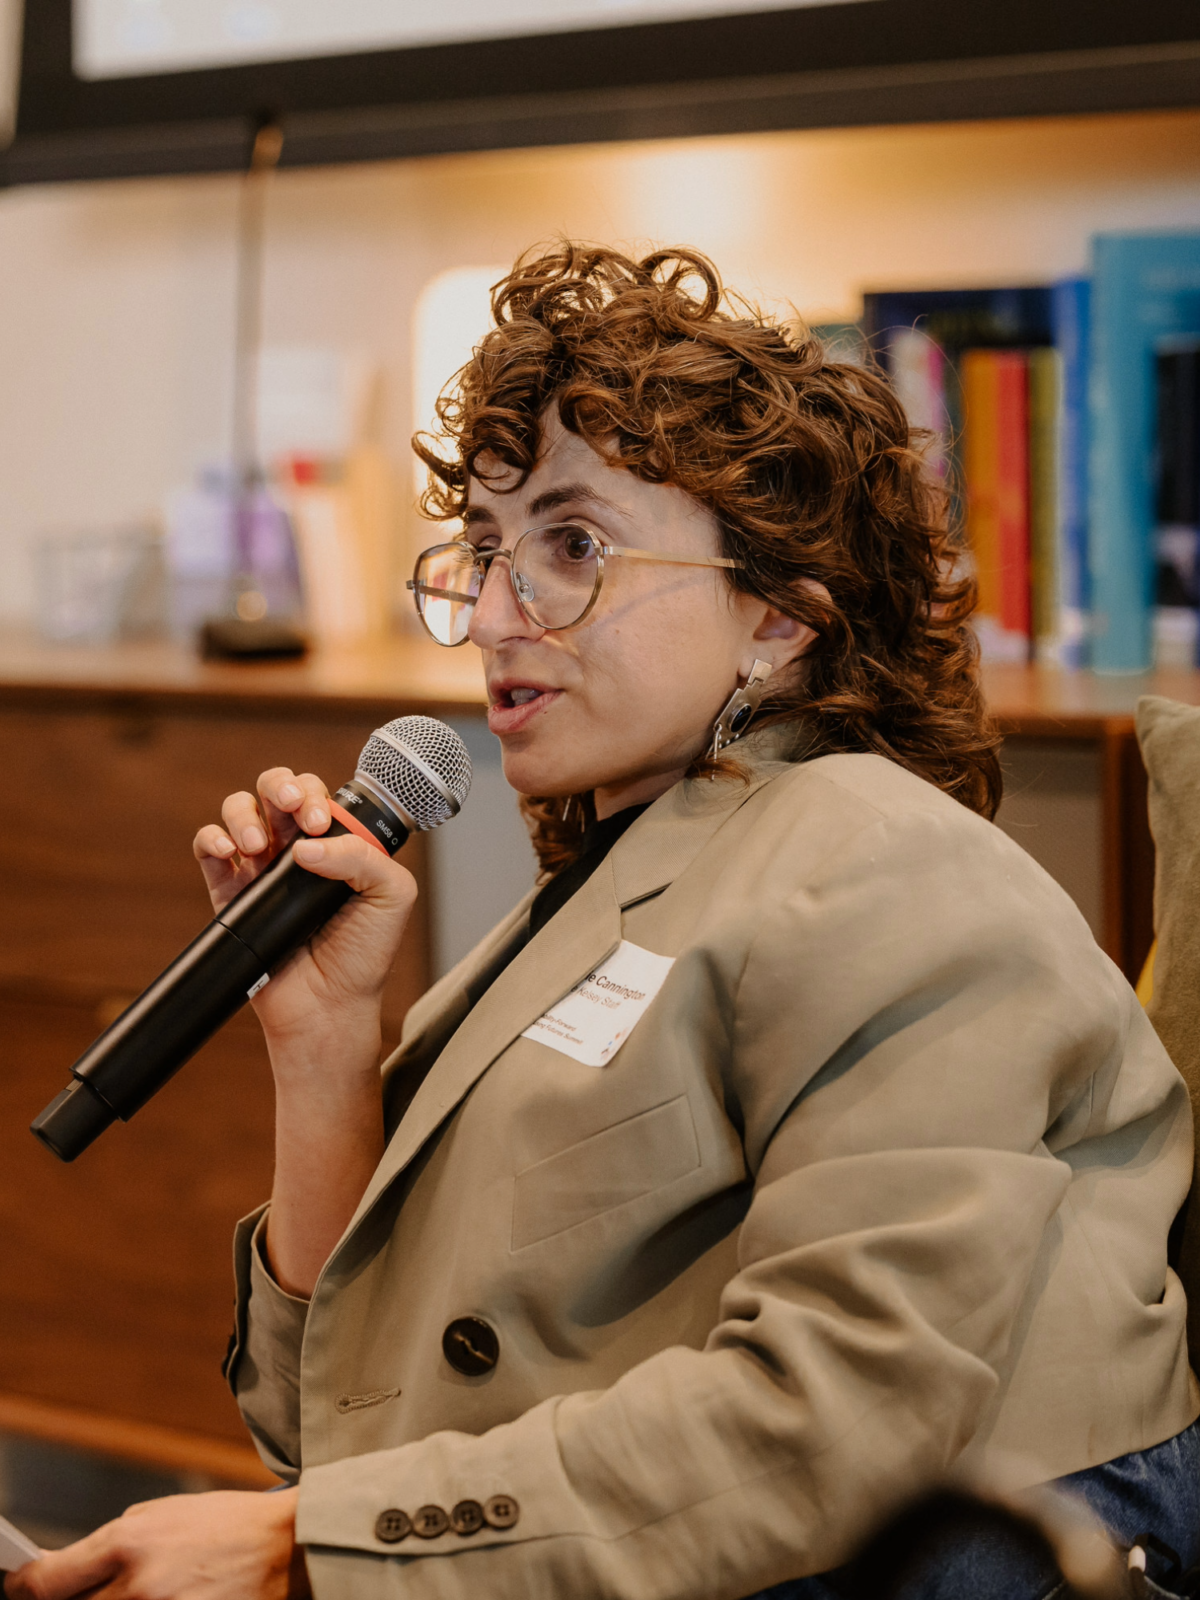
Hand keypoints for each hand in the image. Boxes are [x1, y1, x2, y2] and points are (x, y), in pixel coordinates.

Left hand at [3, 1488, 305, 1599]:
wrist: (286, 1550)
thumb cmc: (226, 1525)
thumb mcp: (161, 1515)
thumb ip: (108, 1544)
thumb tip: (62, 1570)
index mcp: (128, 1545)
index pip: (45, 1583)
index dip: (21, 1589)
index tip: (18, 1589)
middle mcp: (136, 1589)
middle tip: (72, 1594)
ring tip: (123, 1596)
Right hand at [193, 767, 417, 1045]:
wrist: (328, 1006)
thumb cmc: (365, 954)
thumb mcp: (390, 895)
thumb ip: (361, 856)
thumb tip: (306, 845)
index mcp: (337, 843)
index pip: (319, 795)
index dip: (316, 795)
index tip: (321, 822)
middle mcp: (296, 849)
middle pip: (276, 788)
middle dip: (280, 786)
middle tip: (293, 811)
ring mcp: (260, 868)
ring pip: (239, 809)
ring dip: (244, 813)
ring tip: (257, 846)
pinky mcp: (229, 892)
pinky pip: (208, 848)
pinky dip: (211, 838)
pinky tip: (230, 851)